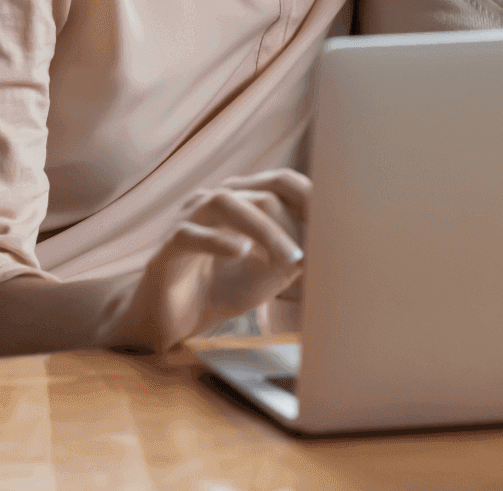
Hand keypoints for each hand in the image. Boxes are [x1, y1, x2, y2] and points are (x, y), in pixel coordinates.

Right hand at [114, 169, 309, 352]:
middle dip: (292, 221)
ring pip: (226, 202)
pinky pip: (191, 234)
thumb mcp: (267, 275)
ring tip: (288, 258)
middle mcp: (214, 201)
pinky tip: (240, 252)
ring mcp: (188, 219)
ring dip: (263, 229)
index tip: (336, 220)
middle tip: (311, 254)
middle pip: (260, 191)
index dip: (309, 195)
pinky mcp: (167, 247)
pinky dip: (219, 240)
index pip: (280, 181)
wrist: (170, 321)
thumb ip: (293, 258)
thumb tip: (325, 247)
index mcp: (241, 200)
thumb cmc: (220, 289)